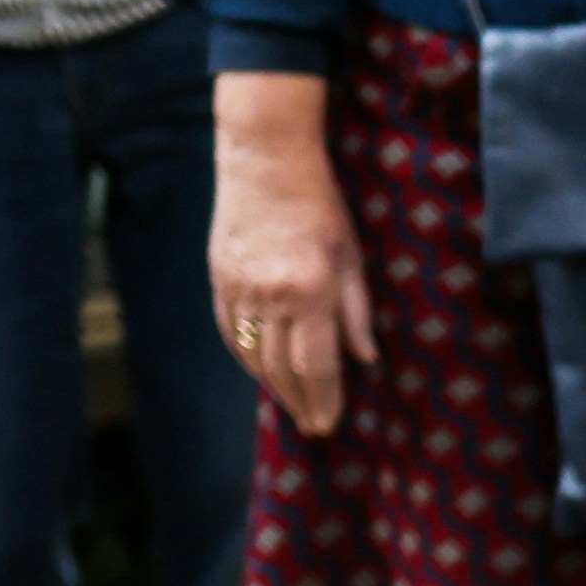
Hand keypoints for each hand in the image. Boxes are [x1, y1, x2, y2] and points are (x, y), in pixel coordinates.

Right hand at [212, 71, 380, 438]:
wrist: (264, 159)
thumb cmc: (320, 203)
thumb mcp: (351, 256)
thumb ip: (356, 312)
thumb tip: (365, 360)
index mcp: (309, 290)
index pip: (316, 364)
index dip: (324, 399)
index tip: (329, 424)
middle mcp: (270, 296)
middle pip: (281, 369)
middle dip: (299, 403)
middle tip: (314, 426)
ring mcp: (239, 288)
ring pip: (253, 356)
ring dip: (273, 387)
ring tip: (293, 405)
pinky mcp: (219, 279)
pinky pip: (231, 333)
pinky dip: (247, 359)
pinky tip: (262, 373)